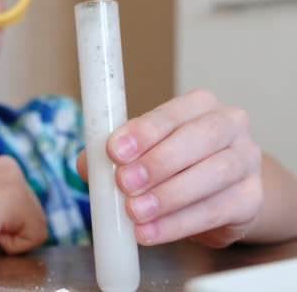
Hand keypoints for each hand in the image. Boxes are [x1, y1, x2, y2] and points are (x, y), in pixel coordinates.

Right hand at [0, 155, 47, 253]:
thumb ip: (2, 208)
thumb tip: (26, 228)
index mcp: (4, 165)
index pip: (28, 211)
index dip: (4, 227)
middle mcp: (11, 166)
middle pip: (37, 218)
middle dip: (9, 232)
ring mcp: (14, 179)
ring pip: (38, 230)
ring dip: (8, 239)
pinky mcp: (13, 198)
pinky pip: (33, 239)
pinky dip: (9, 246)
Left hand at [78, 89, 262, 247]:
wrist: (219, 193)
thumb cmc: (174, 165)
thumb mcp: (141, 153)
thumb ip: (109, 157)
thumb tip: (87, 166)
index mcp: (197, 105)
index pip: (171, 113)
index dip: (143, 132)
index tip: (115, 151)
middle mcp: (228, 125)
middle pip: (199, 138)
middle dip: (158, 162)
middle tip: (125, 184)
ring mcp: (246, 160)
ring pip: (214, 174)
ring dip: (169, 196)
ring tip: (136, 212)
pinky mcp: (251, 198)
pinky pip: (217, 210)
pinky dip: (179, 224)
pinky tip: (150, 232)